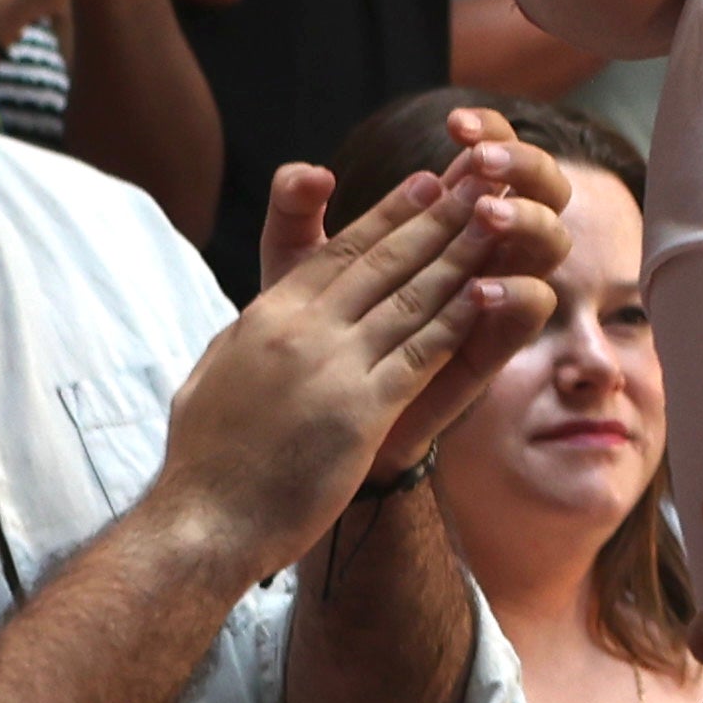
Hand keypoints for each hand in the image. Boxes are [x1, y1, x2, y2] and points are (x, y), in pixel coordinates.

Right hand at [172, 139, 574, 580]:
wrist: (203, 523)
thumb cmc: (204, 461)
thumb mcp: (213, 375)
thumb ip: (244, 337)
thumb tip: (257, 318)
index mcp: (266, 316)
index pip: (339, 253)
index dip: (389, 215)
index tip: (427, 184)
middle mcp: (301, 329)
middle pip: (384, 261)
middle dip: (438, 216)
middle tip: (481, 179)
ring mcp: (333, 367)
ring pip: (411, 296)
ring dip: (461, 254)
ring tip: (500, 219)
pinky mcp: (361, 411)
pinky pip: (422, 354)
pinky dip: (460, 319)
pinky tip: (491, 293)